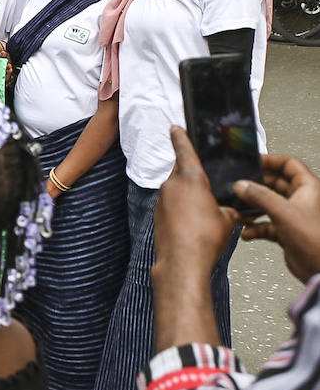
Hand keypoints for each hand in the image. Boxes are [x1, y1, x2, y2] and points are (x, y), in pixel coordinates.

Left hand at [153, 127, 238, 284]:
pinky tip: (193, 221)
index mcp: (191, 179)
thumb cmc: (205, 239)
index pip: (184, 150)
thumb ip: (230, 208)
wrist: (182, 262)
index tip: (175, 127)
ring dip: (188, 193)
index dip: (180, 137)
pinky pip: (171, 203)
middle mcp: (172, 185)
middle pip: (182, 170)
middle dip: (192, 173)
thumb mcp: (228, 219)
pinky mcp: (158, 214)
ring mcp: (162, 200)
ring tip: (204, 208)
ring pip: (176, 188)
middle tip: (206, 181)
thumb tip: (232, 210)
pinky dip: (181, 207)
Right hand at [235, 153, 319, 282]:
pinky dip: (255, 227)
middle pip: (274, 183)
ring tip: (240, 211)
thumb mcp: (284, 212)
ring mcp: (293, 215)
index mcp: (308, 188)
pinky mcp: (286, 231)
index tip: (251, 162)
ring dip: (252, 208)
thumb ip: (260, 196)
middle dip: (256, 186)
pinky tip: (247, 232)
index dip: (270, 160)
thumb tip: (241, 185)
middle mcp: (301, 199)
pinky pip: (266, 223)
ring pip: (268, 203)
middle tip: (239, 187)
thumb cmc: (314, 239)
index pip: (288, 164)